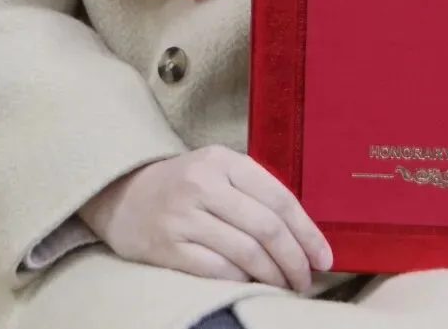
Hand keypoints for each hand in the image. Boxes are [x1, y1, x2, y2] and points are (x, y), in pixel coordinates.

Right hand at [78, 146, 332, 290]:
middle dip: (294, 260)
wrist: (122, 194)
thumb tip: (301, 232)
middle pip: (266, 228)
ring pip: (245, 252)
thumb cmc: (183, 185)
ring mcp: (184, 215)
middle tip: (306, 280)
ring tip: (283, 286)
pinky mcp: (167, 245)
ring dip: (272, 276)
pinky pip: (216, 270)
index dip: (307, 232)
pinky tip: (250, 284)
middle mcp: (204, 183)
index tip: (324, 258)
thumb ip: (253, 191)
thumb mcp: (217, 170)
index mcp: (224, 160)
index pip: (279, 197)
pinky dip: (240, 281)